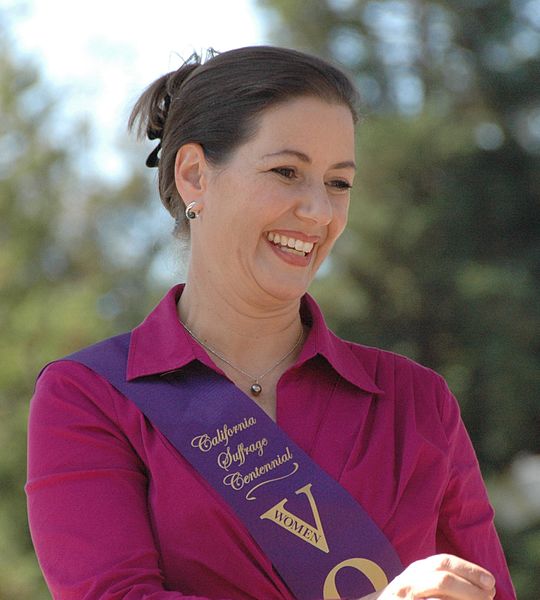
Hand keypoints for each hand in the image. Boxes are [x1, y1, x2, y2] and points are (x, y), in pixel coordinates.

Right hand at [370, 554, 495, 598]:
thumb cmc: (411, 598)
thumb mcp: (422, 584)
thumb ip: (444, 581)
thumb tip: (484, 587)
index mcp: (417, 570)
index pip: (444, 562)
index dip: (469, 570)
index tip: (490, 581)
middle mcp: (409, 582)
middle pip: (442, 579)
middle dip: (469, 588)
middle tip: (489, 597)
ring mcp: (404, 599)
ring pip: (437, 599)